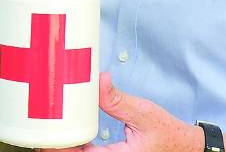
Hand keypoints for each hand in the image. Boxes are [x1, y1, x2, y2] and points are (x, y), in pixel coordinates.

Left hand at [40, 72, 204, 151]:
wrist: (186, 148)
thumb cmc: (169, 135)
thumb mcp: (144, 114)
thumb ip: (118, 100)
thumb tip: (99, 80)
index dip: (55, 146)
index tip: (42, 132)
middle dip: (55, 141)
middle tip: (39, 122)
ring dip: (63, 140)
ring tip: (48, 122)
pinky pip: (85, 151)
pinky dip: (74, 140)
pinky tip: (66, 127)